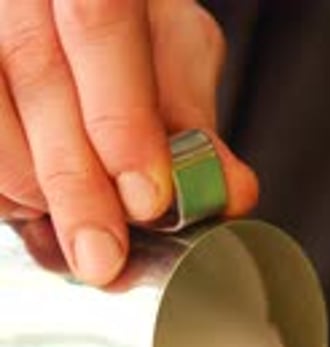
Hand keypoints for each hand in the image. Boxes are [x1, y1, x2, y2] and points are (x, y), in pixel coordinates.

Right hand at [0, 0, 257, 283]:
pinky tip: (40, 205)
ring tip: (82, 225)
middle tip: (104, 259)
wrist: (59, 13)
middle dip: (78, 185)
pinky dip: (8, 196)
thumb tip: (227, 192)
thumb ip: (194, 122)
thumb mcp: (171, 56)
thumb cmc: (119, 31)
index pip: (100, 22)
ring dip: (38, 192)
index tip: (146, 199)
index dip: (121, 117)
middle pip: (38, 75)